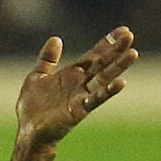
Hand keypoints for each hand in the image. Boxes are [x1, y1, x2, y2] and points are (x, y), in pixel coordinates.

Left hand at [15, 27, 137, 150]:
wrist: (28, 131)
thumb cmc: (32, 107)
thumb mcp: (37, 76)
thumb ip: (48, 58)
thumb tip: (56, 38)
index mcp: (72, 74)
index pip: (94, 55)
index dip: (107, 43)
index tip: (123, 30)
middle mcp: (81, 83)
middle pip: (102, 64)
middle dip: (116, 50)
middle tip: (130, 35)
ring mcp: (82, 96)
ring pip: (104, 78)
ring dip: (119, 67)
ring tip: (133, 54)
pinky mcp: (79, 110)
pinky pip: (96, 99)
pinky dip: (108, 91)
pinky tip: (122, 82)